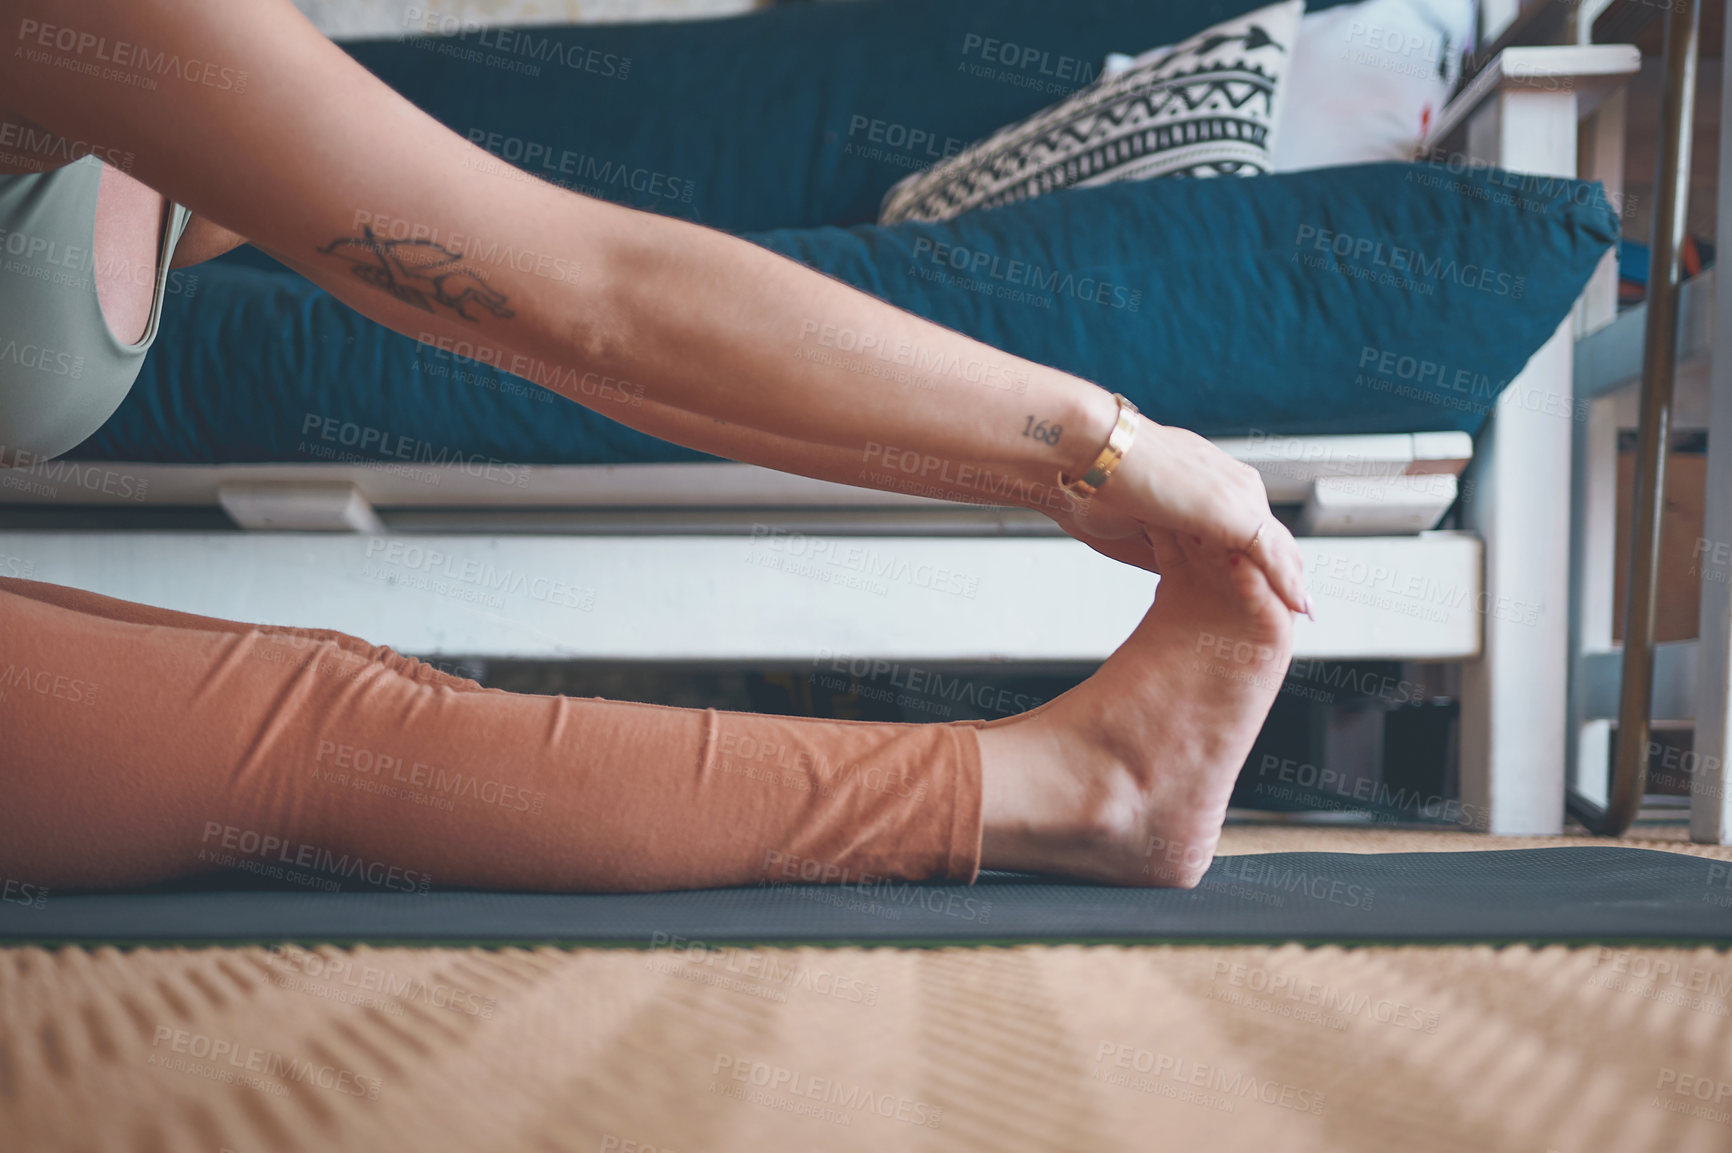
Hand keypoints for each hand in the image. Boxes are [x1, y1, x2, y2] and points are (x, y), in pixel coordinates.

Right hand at [1049, 414, 1311, 615]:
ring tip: (1300, 612)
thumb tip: (1173, 565)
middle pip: (1273, 534)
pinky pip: (1274, 556)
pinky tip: (1296, 607)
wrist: (1094, 451)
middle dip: (1284, 569)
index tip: (1261, 580)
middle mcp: (1234, 481)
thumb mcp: (1141, 518)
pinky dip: (1286, 584)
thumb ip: (1168, 540)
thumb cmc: (1102, 482)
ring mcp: (1240, 495)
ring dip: (1291, 580)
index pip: (1248, 520)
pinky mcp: (1239, 513)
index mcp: (1212, 476)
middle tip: (1295, 602)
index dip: (1258, 553)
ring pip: (1280, 545)